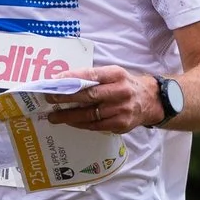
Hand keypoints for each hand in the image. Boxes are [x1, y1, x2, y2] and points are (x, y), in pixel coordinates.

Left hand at [41, 65, 162, 133]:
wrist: (150, 101)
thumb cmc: (124, 85)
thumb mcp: (113, 74)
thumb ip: (93, 77)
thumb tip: (64, 80)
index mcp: (116, 74)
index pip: (91, 75)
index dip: (72, 78)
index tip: (55, 81)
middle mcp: (120, 91)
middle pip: (88, 96)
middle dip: (66, 98)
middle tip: (49, 99)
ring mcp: (121, 109)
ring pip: (90, 114)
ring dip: (69, 116)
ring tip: (54, 116)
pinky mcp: (121, 124)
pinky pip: (96, 125)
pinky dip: (80, 124)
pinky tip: (70, 121)